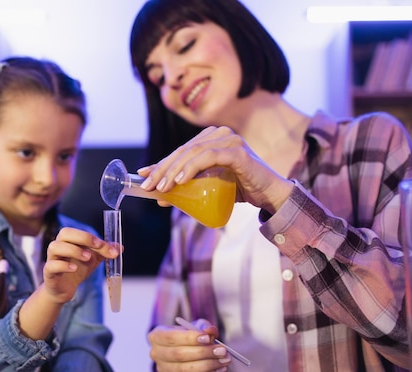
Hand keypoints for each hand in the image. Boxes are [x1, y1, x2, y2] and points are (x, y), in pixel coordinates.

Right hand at [43, 227, 119, 303]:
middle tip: (97, 246)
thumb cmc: (77, 269)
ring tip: (87, 257)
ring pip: (55, 247)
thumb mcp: (93, 260)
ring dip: (73, 250)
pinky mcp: (48, 273)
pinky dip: (63, 265)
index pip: (78, 232)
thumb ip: (105, 252)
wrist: (65, 289)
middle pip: (64, 233)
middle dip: (82, 237)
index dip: (91, 237)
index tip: (105, 246)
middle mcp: (58, 246)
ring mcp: (51, 259)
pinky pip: (51, 266)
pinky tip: (74, 269)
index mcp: (69, 240)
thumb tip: (120, 247)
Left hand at [137, 126, 293, 213]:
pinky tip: (180, 180)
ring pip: (193, 152)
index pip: (181, 150)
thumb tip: (159, 197)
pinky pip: (209, 157)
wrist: (269, 195)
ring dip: (174, 170)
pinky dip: (192, 168)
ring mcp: (230, 140)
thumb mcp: (208, 187)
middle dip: (162, 169)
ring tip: (162, 187)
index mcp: (212, 138)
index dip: (160, 163)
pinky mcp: (238, 152)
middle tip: (148, 186)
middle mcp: (220, 134)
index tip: (142, 175)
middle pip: (184, 150)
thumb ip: (187, 188)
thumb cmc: (240, 189)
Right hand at [148, 318, 230, 371]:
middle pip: (179, 355)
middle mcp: (156, 354)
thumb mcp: (196, 326)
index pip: (171, 337)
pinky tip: (220, 370)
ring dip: (208, 366)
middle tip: (222, 350)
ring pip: (185, 371)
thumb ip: (204, 327)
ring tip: (224, 360)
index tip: (208, 338)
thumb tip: (211, 331)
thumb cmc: (189, 335)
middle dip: (203, 353)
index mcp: (157, 336)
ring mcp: (163, 370)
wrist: (184, 348)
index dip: (190, 338)